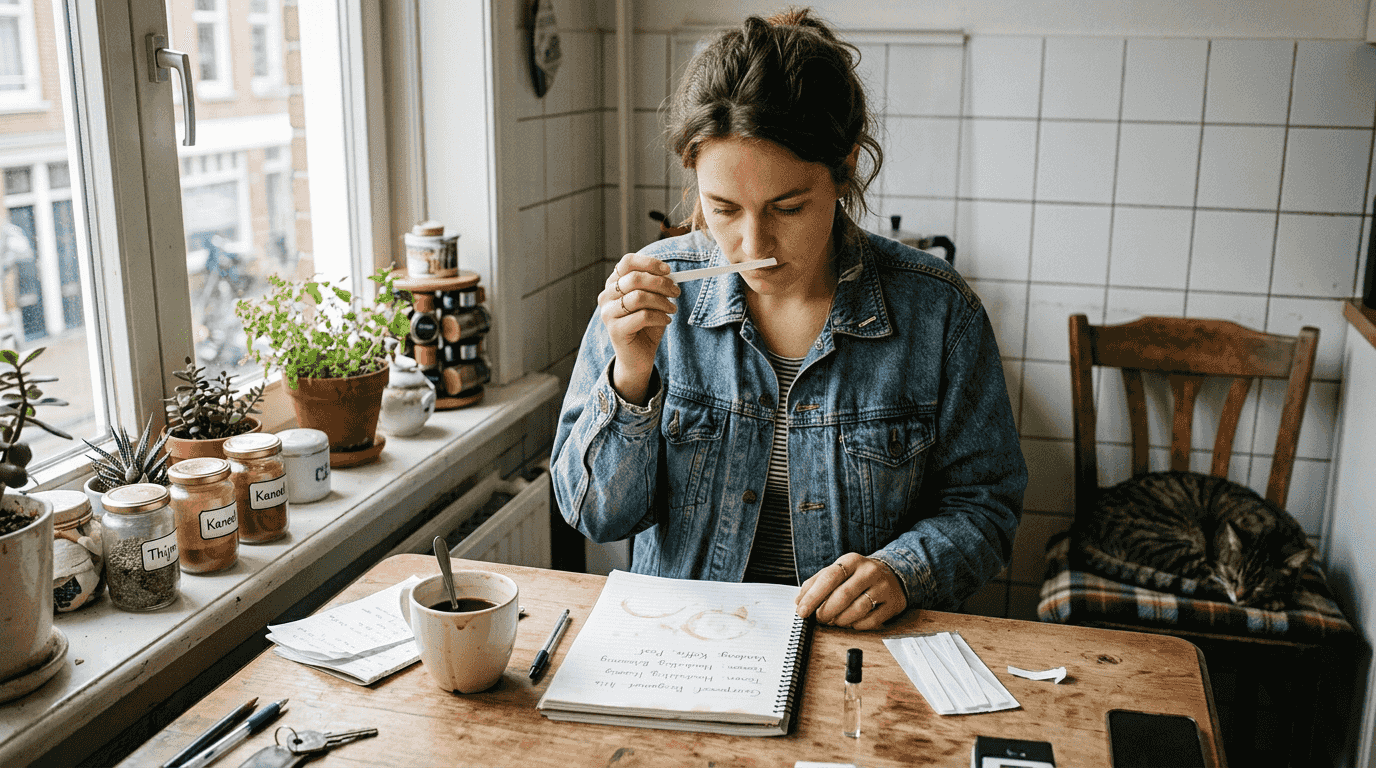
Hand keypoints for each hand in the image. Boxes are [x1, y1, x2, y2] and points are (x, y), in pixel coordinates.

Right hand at [599, 254, 679, 403]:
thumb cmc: (646, 326)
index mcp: (614, 284)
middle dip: (661, 283)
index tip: (668, 270)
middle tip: (676, 291)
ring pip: (639, 297)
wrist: (638, 358)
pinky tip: (666, 321)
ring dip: (662, 301)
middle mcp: (607, 296)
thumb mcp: (653, 302)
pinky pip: (642, 316)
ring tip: (672, 309)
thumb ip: (657, 287)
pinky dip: (660, 317)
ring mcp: (608, 313)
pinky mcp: (615, 330)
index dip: (649, 263)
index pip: (627, 262)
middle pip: (635, 278)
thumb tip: (670, 275)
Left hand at [795, 554, 905, 629]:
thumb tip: (799, 601)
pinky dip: (857, 625)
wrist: (892, 575)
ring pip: (858, 609)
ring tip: (833, 621)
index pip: (829, 577)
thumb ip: (816, 583)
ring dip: (841, 620)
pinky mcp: (892, 604)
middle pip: (843, 595)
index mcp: (852, 561)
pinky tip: (851, 623)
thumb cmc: (858, 576)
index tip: (802, 610)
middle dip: (826, 611)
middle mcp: (869, 572)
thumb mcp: (838, 572)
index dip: (813, 596)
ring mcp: (883, 587)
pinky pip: (872, 621)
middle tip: (818, 618)